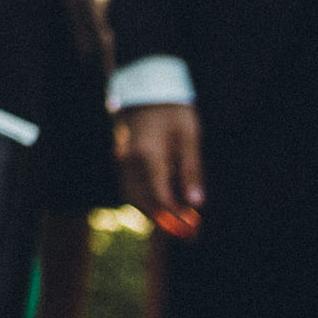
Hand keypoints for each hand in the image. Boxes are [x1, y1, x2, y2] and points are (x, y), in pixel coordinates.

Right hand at [116, 102, 203, 237]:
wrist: (148, 85)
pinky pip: (129, 186)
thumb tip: (195, 204)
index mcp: (149, 156)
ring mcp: (122, 158)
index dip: (176, 218)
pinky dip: (145, 199)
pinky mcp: (121, 156)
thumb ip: (192, 171)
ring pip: (132, 197)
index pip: (160, 198)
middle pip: (142, 203)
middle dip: (164, 221)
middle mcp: (130, 160)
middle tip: (188, 232)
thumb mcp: (190, 138)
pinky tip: (164, 200)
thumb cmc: (173, 110)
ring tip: (178, 219)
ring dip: (153, 212)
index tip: (193, 229)